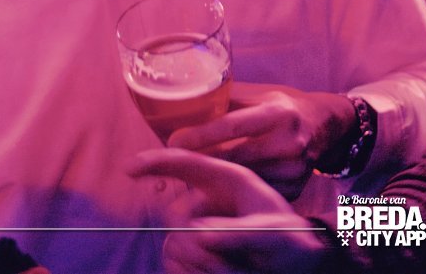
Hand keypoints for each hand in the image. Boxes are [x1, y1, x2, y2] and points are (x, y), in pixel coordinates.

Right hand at [129, 148, 327, 273]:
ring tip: (235, 271)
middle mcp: (206, 201)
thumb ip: (240, 232)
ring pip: (174, 247)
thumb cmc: (289, 238)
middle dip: (198, 247)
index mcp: (227, 180)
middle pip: (175, 220)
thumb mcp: (272, 232)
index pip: (185, 164)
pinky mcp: (192, 252)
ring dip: (202, 267)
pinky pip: (175, 265)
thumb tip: (201, 236)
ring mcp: (197, 227)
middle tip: (227, 266)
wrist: (296, 264)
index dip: (156, 163)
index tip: (130, 168)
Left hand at [166, 83, 357, 199]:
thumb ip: (226, 99)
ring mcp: (294, 170)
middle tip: (171, 163)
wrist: (323, 127)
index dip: (199, 134)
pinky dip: (233, 196)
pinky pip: (254, 196)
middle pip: (233, 159)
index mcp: (278, 113)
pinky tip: (216, 192)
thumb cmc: (282, 108)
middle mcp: (289, 142)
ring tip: (188, 178)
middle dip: (198, 162)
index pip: (232, 125)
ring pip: (241, 182)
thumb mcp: (260, 96)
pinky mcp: (294, 190)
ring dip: (212, 183)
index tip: (172, 141)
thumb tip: (182, 100)